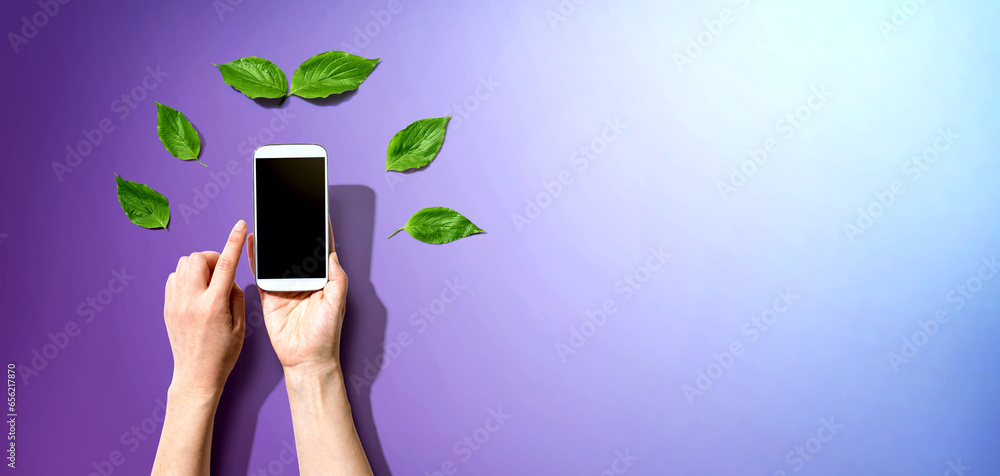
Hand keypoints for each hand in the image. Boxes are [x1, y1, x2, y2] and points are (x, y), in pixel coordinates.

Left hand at [163, 220, 247, 395]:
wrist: (196, 376)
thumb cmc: (222, 355)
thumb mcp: (240, 326)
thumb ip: (236, 296)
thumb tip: (228, 279)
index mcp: (213, 306)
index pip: (227, 264)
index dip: (235, 241)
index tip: (241, 226)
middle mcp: (191, 301)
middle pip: (199, 258)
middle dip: (213, 258)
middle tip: (223, 273)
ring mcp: (176, 303)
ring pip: (184, 264)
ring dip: (200, 266)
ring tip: (210, 284)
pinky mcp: (168, 307)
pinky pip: (175, 277)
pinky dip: (187, 277)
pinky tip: (197, 291)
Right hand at [247, 219, 347, 373]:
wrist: (306, 360)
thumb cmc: (326, 335)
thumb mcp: (336, 303)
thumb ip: (336, 278)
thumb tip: (331, 254)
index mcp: (323, 278)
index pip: (321, 248)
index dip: (319, 229)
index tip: (317, 208)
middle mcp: (303, 278)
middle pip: (297, 248)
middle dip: (293, 229)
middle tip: (288, 207)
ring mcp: (285, 285)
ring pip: (278, 257)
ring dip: (273, 240)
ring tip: (269, 217)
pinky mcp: (269, 295)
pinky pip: (260, 272)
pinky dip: (255, 258)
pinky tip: (251, 242)